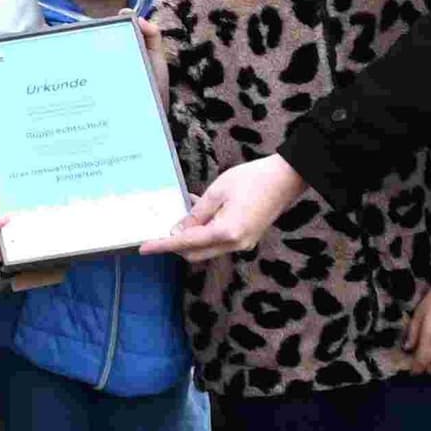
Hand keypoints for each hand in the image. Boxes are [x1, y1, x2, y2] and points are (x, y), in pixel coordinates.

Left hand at [148, 153, 306, 260]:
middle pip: (196, 253)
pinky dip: (205, 232)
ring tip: (181, 214)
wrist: (287, 178)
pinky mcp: (248, 237)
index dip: (163, 245)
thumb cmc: (253, 179)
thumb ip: (196, 214)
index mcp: (226, 232)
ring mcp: (244, 243)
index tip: (144, 248)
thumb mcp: (217, 192)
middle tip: (160, 232)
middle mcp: (236, 244)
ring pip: (207, 248)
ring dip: (191, 237)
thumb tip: (178, 230)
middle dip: (175, 246)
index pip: (186, 243)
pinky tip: (199, 212)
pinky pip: (220, 240)